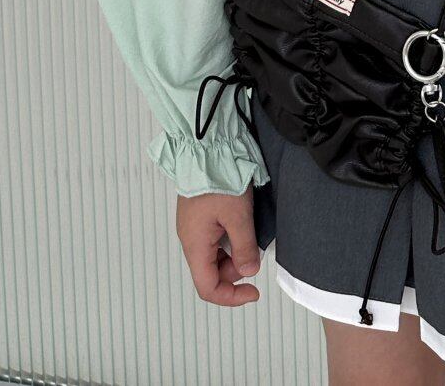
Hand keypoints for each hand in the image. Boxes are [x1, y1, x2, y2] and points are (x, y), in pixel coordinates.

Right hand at [176, 187, 262, 305]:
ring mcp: (193, 226)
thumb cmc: (218, 178)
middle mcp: (190, 239)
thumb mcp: (238, 216)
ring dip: (234, 252)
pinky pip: (214, 238)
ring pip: (214, 255)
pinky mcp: (199, 214)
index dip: (231, 296)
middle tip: (254, 250)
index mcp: (195, 245)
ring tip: (249, 232)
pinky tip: (240, 223)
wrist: (206, 148)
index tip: (253, 291)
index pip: (207, 288)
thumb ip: (244, 248)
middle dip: (235, 269)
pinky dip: (229, 238)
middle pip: (211, 272)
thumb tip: (249, 271)